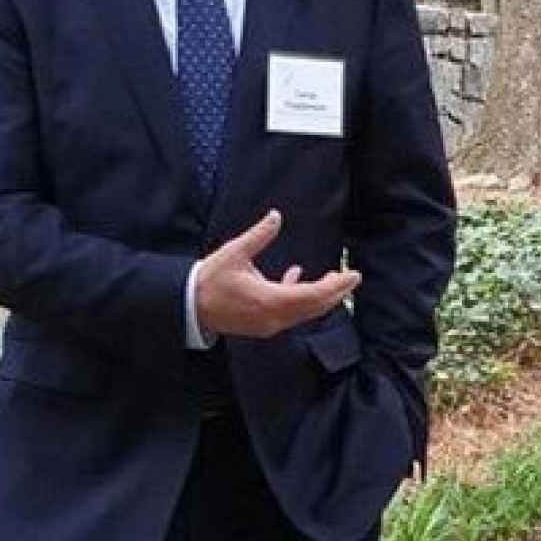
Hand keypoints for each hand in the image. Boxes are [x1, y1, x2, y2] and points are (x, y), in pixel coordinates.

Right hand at [194, 210, 361, 338]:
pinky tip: (295, 275)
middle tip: (352, 277)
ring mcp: (268, 324)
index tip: (353, 275)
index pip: (314, 295)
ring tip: (333, 278)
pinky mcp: (262, 324)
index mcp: (270, 300)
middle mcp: (274, 317)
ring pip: (304, 312)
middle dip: (335, 292)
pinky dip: (298, 296)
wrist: (187, 307)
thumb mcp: (234, 252)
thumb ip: (259, 235)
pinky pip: (289, 312)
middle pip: (315, 307)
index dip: (337, 286)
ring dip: (320, 296)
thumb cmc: (209, 280)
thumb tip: (275, 216)